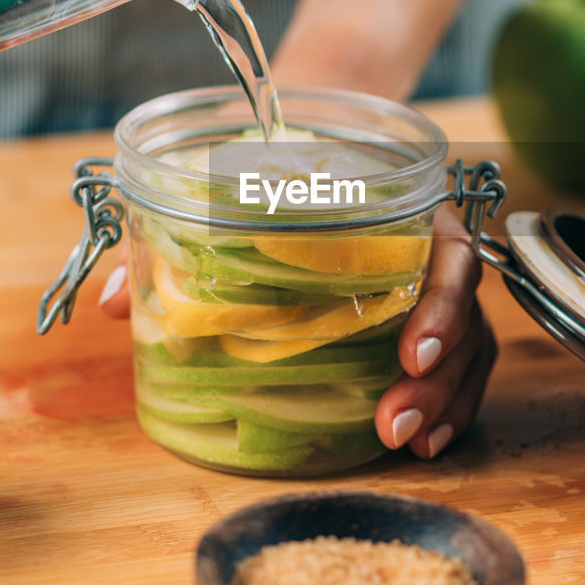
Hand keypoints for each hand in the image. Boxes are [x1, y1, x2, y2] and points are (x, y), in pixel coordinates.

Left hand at [98, 206, 496, 458]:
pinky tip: (422, 441)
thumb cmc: (282, 170)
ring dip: (445, 400)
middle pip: (465, 314)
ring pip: (470, 347)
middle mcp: (431, 248)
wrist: (316, 143)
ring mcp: (434, 288)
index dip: (440, 306)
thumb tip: (114, 302)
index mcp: (406, 210)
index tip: (411, 351)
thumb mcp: (233, 188)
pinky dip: (448, 405)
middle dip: (440, 377)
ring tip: (408, 441)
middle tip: (395, 420)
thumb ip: (176, 237)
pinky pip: (459, 365)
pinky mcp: (429, 321)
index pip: (448, 254)